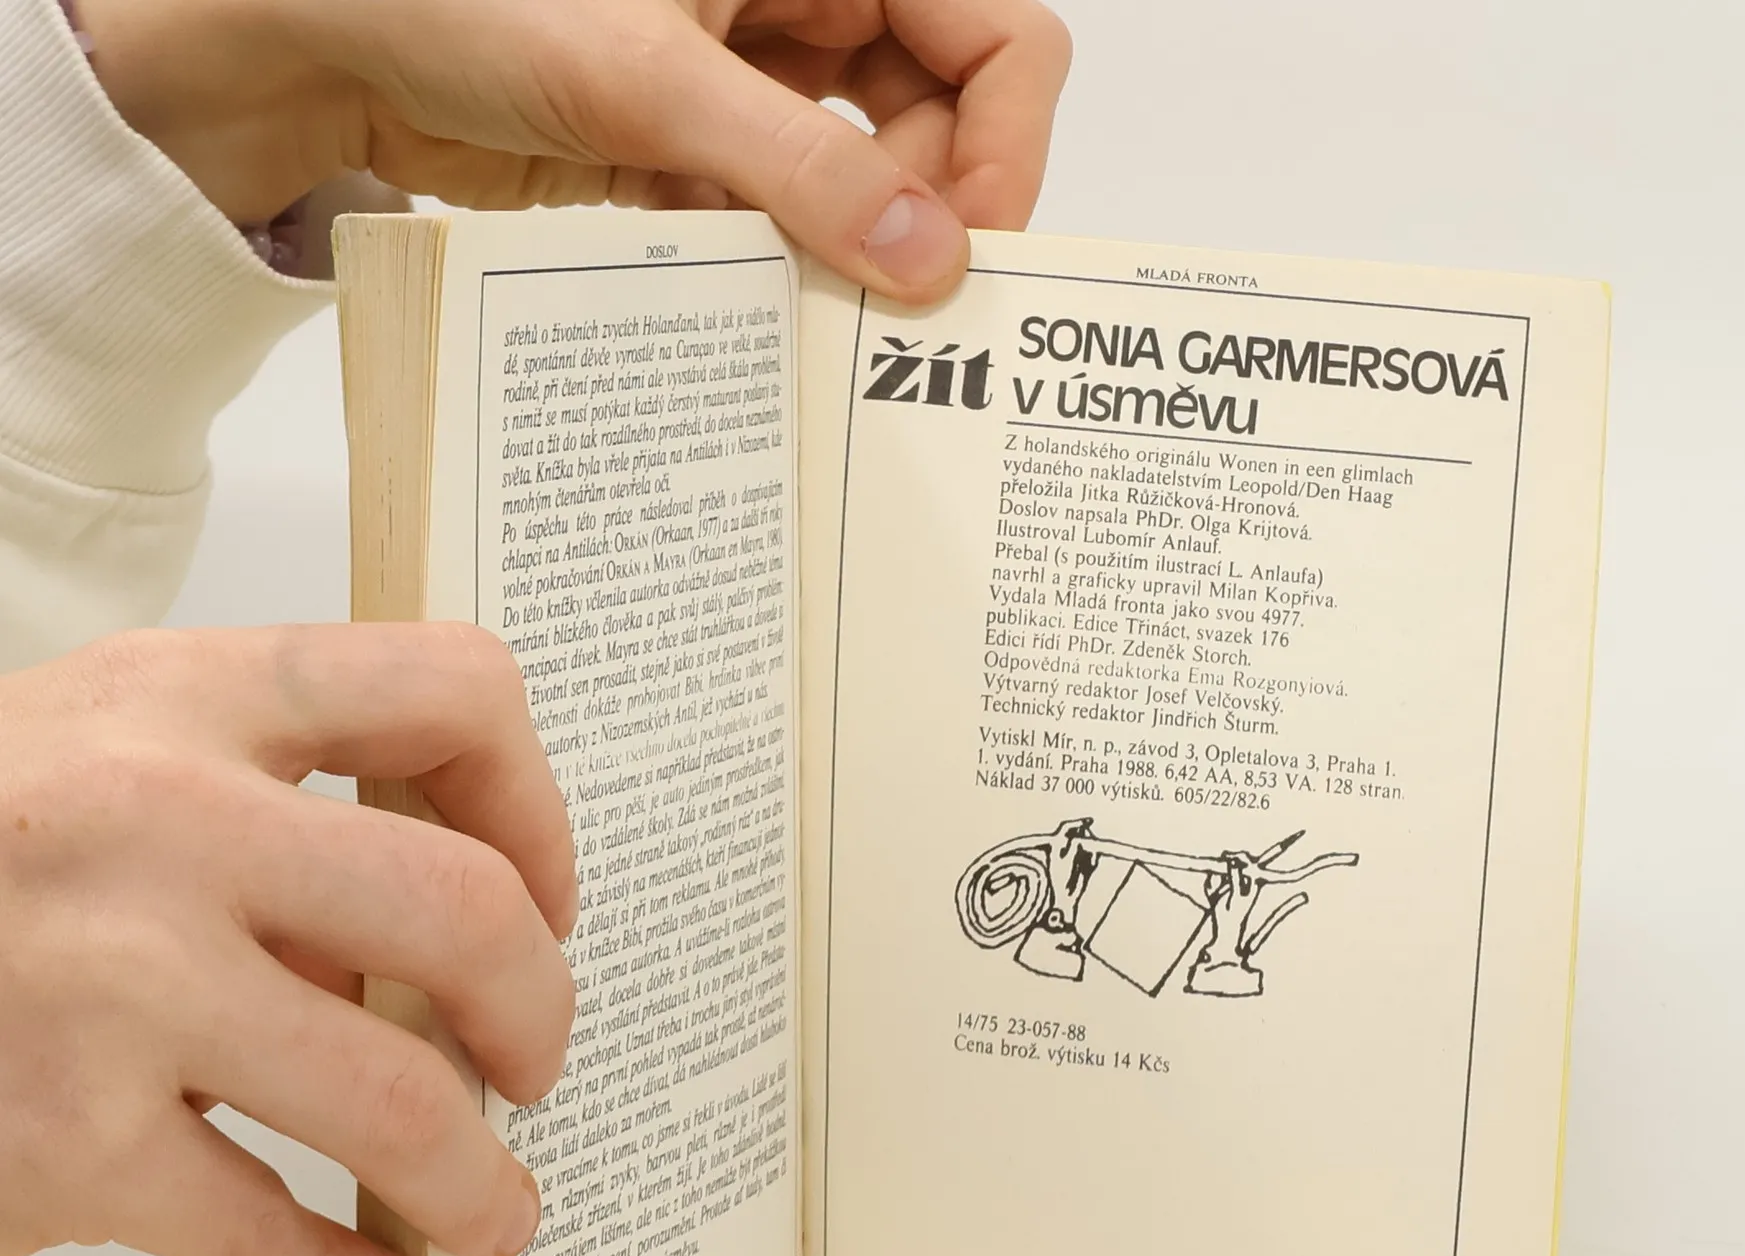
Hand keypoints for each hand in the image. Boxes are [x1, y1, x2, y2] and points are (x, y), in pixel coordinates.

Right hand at [0, 625, 577, 1255]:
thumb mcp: (100, 761)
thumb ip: (269, 822)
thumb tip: (440, 962)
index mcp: (185, 700)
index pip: (447, 690)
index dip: (535, 804)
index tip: (544, 894)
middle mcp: (158, 820)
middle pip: (466, 911)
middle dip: (539, 1011)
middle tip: (532, 1066)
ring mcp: (111, 981)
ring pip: (397, 1098)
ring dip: (476, 1180)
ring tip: (495, 1213)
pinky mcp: (59, 1134)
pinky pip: (260, 1229)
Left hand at [72, 0, 1072, 302]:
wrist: (328, 39)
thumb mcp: (650, 77)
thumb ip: (800, 165)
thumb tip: (930, 257)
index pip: (996, 36)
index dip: (1007, 144)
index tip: (968, 251)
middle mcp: (804, 3)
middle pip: (942, 120)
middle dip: (928, 217)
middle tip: (895, 315)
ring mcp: (752, 83)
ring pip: (863, 183)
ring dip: (850, 258)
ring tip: (820, 324)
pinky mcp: (700, 154)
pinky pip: (781, 223)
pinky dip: (777, 272)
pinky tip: (755, 313)